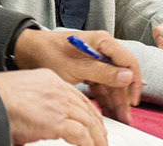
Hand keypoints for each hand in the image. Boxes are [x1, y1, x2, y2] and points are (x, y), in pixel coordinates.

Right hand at [0, 69, 107, 144]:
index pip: (78, 95)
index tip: (93, 120)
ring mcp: (58, 103)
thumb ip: (38, 104)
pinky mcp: (56, 120)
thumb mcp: (23, 94)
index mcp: (50, 79)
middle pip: (87, 108)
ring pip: (88, 122)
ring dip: (97, 137)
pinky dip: (89, 144)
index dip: (89, 110)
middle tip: (101, 137)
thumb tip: (40, 123)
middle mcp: (57, 88)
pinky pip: (81, 135)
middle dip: (97, 125)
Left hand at [13, 29, 141, 122]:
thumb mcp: (76, 67)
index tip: (133, 101)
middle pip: (121, 76)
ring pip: (112, 83)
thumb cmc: (49, 52)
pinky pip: (101, 85)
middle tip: (125, 118)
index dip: (134, 82)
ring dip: (115, 101)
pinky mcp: (89, 69)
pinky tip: (107, 113)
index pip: (128, 62)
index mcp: (103, 42)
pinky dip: (104, 98)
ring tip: (118, 120)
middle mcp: (103, 49)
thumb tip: (127, 76)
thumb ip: (102, 72)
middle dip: (123, 98)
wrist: (28, 51)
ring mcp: (96, 60)